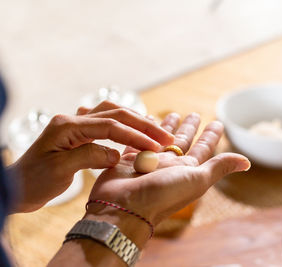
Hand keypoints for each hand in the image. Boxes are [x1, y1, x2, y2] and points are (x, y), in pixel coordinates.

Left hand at [9, 101, 173, 212]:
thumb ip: (90, 156)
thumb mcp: (60, 170)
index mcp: (68, 126)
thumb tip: (118, 154)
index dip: (137, 136)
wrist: (16, 188)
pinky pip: (106, 123)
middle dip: (143, 125)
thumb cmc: (33, 181)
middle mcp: (73, 120)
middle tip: (166, 137)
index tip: (157, 146)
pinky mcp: (78, 134)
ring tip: (155, 130)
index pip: (111, 126)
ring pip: (112, 114)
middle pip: (116, 114)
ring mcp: (75, 125)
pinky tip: (133, 128)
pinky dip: (123, 124)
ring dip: (135, 121)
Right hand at [85, 113, 250, 247]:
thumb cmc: (163, 194)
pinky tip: (146, 119)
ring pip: (161, 139)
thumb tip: (247, 162)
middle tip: (194, 113)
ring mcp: (150, 161)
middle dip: (190, 127)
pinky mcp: (130, 158)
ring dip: (168, 127)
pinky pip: (138, 139)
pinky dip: (142, 129)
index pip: (203, 148)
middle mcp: (170, 164)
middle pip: (183, 141)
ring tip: (173, 113)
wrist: (125, 207)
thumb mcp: (197, 179)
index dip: (211, 135)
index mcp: (188, 169)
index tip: (218, 122)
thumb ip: (219, 167)